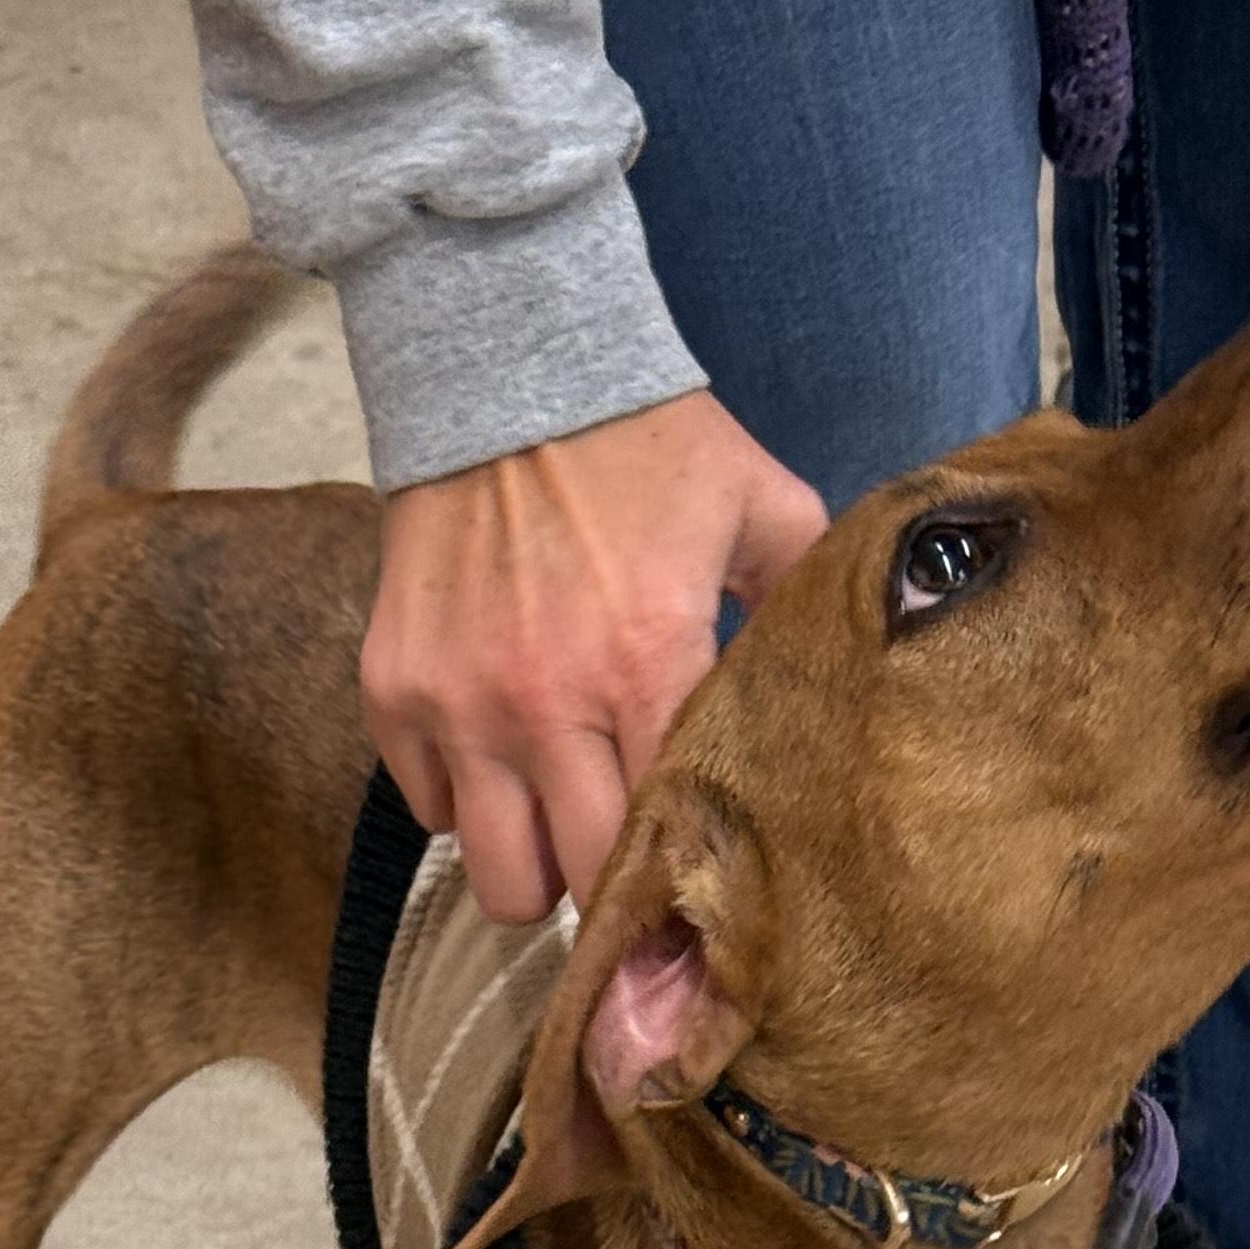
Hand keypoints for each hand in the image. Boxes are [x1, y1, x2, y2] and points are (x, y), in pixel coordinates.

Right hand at [361, 391, 826, 923]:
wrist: (505, 363)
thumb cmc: (645, 441)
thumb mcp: (759, 507)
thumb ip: (806, 602)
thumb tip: (854, 676)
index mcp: (647, 668)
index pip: (668, 838)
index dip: (688, 873)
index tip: (700, 876)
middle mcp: (546, 705)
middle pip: (579, 885)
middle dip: (612, 884)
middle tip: (629, 854)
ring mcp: (461, 705)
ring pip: (500, 876)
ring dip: (535, 864)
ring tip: (560, 823)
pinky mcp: (395, 689)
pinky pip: (429, 807)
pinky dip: (464, 799)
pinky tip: (500, 755)